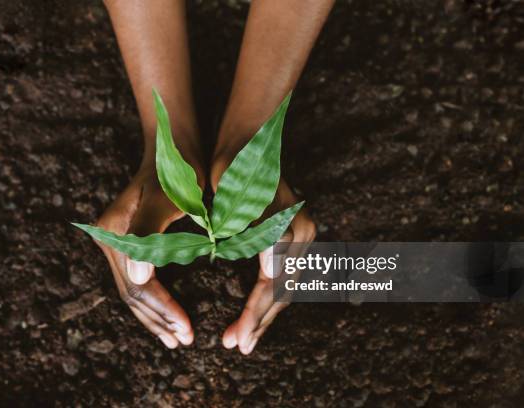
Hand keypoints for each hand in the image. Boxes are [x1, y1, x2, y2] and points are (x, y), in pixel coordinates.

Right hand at [95, 166, 195, 347]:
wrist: (172, 147)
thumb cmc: (177, 170)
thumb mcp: (168, 198)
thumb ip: (149, 234)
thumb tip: (140, 277)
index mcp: (115, 233)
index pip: (139, 285)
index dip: (163, 310)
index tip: (187, 330)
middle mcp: (109, 240)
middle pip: (132, 293)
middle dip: (159, 320)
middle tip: (184, 340)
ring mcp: (116, 242)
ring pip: (133, 291)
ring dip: (155, 317)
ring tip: (176, 338)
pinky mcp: (128, 243)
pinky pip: (138, 281)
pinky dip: (154, 302)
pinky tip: (167, 316)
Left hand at [211, 156, 316, 353]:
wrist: (245, 141)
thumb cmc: (235, 169)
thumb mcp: (240, 201)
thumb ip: (262, 235)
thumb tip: (275, 274)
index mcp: (291, 231)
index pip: (272, 285)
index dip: (253, 314)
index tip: (234, 339)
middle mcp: (302, 236)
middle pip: (282, 291)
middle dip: (259, 321)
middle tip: (237, 346)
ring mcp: (300, 236)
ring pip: (284, 287)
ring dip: (264, 314)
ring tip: (243, 337)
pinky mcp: (291, 236)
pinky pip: (281, 275)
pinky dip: (267, 297)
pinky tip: (253, 311)